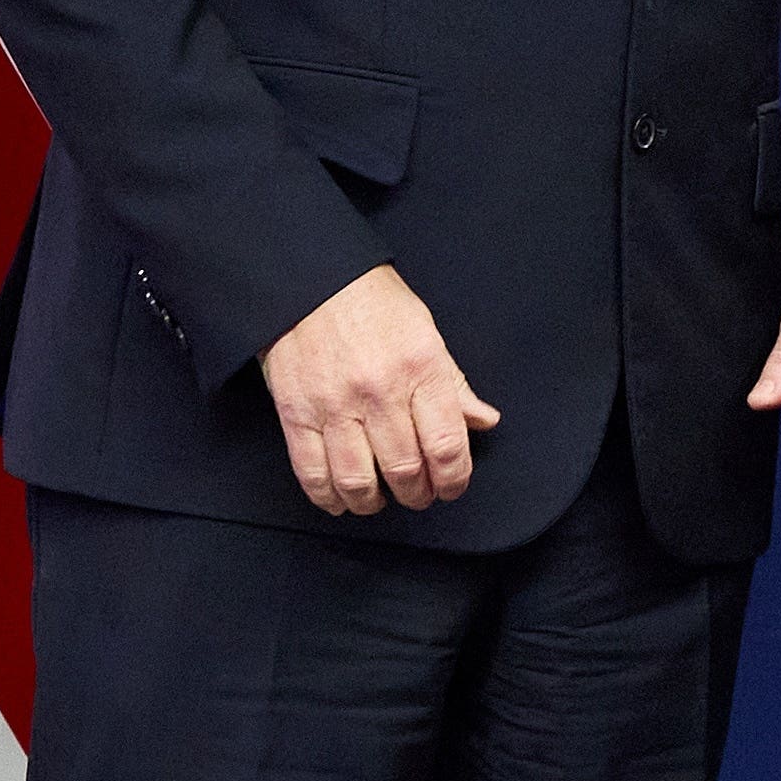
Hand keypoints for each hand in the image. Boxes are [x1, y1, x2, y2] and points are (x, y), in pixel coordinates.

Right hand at [259, 266, 499, 516]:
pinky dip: (329, 497)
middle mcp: (378, 391)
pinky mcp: (296, 413)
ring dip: (374, 502)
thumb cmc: (372, 300)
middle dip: (418, 494)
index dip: (454, 479)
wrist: (310, 278)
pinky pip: (312, 472)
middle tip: (419, 493)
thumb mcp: (426, 331)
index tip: (451, 486)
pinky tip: (341, 498)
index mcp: (419, 368)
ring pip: (358, 480)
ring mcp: (334, 405)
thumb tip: (483, 420)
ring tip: (381, 498)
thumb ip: (454, 383)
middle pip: (405, 470)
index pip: (446, 446)